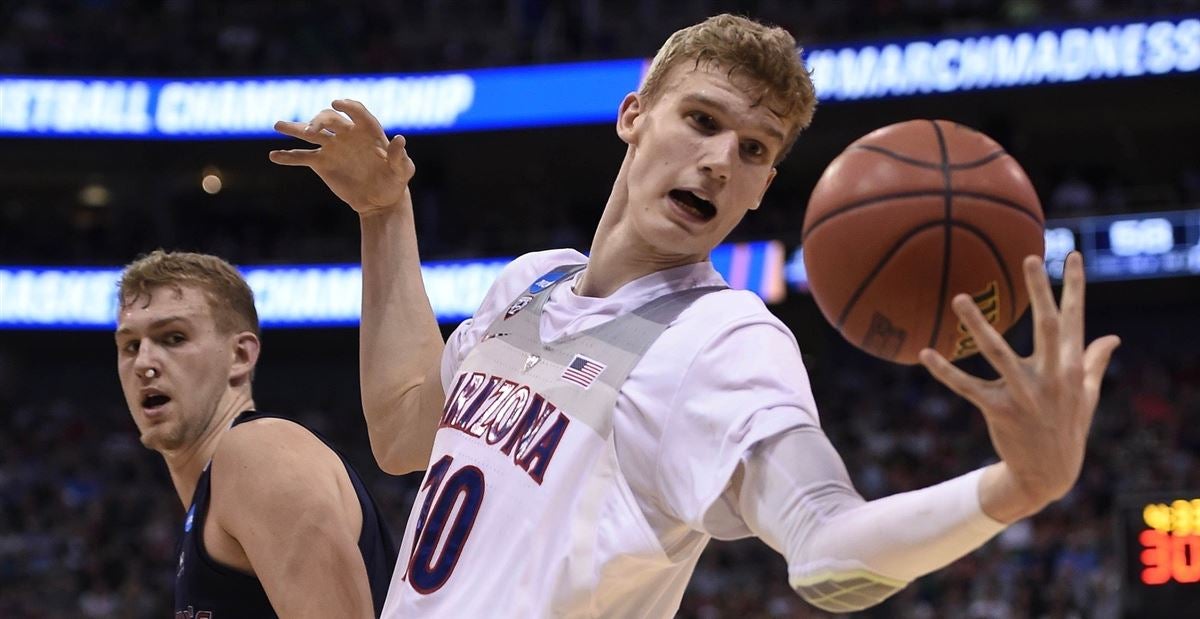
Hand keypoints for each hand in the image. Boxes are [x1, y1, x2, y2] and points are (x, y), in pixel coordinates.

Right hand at [269, 99, 414, 214]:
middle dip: (318, 122)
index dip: (348, 106)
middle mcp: (346, 133)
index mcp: (368, 130)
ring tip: (277, 125)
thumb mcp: (403, 171)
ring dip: (294, 128)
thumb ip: (399, 157)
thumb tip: (400, 139)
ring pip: (310, 133)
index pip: (357, 112)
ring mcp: (332, 146)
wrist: (380, 200)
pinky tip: (274, 156)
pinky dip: (288, 156)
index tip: (337, 104)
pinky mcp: (321, 162)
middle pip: (329, 119)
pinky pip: (302, 157)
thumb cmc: (395, 182)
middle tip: (310, 131)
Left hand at [919, 252, 1119, 521]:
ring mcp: (1024, 394)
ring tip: (959, 297)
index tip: (1070, 254)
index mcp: (1072, 368)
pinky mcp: (998, 410)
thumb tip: (1112, 337)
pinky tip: (926, 352)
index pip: (1075, 319)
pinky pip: (967, 387)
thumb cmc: (1067, 426)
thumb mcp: (1087, 394)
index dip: (1075, 286)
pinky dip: (946, 371)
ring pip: (998, 353)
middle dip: (1039, 292)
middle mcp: (1051, 377)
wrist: (1049, 474)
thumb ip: (1095, 362)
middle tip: (1029, 257)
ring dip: (977, 325)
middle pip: (1046, 327)